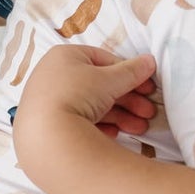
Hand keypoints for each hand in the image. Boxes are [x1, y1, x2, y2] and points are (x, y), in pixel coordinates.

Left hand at [17, 41, 157, 156]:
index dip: (128, 73)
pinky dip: (98, 128)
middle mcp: (52, 76)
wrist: (45, 136)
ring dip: (120, 116)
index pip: (103, 60)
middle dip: (128, 100)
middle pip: (98, 87)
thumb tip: (149, 62)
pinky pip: (77, 123)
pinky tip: (114, 135)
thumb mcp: (110, 80)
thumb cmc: (76, 95)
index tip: (147, 87)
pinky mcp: (47, 127)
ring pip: (91, 106)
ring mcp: (47, 103)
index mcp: (64, 56)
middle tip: (149, 113)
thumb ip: (131, 71)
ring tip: (140, 129)